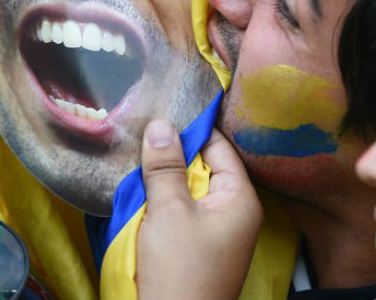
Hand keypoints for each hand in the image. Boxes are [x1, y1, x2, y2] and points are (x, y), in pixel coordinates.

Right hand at [136, 119, 262, 299]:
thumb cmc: (179, 268)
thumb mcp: (169, 210)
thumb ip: (165, 166)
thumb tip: (161, 124)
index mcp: (240, 199)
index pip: (219, 147)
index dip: (191, 128)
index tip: (163, 108)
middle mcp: (232, 212)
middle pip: (203, 166)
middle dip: (173, 151)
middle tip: (143, 126)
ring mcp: (214, 230)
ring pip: (187, 187)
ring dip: (163, 175)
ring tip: (136, 151)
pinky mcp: (194, 245)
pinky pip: (179, 209)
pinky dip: (161, 197)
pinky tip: (140, 185)